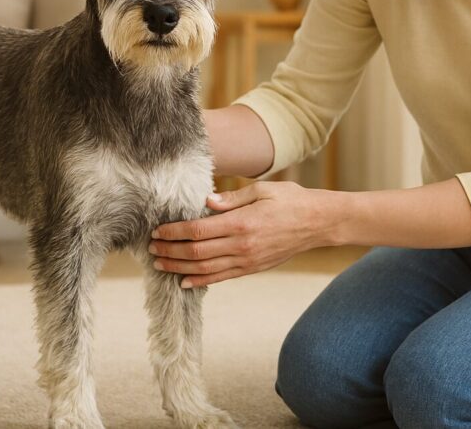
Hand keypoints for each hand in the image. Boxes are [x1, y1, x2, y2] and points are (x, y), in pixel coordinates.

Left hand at [149, 181, 338, 288]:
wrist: (318, 223)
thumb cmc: (291, 200)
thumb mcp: (262, 190)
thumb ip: (232, 198)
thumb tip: (205, 202)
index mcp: (241, 223)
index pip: (198, 230)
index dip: (174, 232)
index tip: (158, 230)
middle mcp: (241, 245)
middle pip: (196, 252)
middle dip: (171, 251)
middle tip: (152, 248)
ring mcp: (247, 260)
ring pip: (205, 268)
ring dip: (180, 267)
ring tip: (161, 264)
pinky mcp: (252, 268)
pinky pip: (222, 277)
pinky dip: (201, 280)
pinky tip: (185, 281)